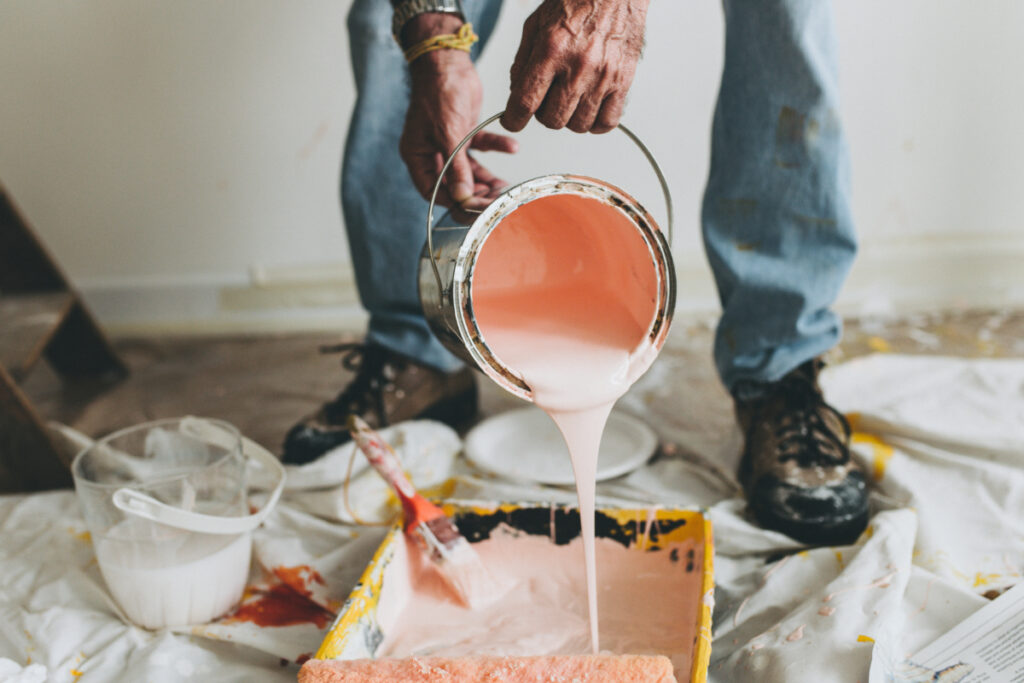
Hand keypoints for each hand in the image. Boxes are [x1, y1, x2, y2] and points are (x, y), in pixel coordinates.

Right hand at [399, 17, 516, 222]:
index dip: (453, 203)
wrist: (447, 60)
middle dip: (475, 194)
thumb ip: (457, 167)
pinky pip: (481, 148)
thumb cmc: (438, 92)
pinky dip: (496, 148)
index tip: (475, 210)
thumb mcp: (448, 133)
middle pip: (453, 185)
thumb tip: (464, 198)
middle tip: (496, 201)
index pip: (432, 191)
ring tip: (506, 186)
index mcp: (417, 156)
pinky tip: (512, 148)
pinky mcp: (464, 133)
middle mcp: (431, 153)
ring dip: (488, 179)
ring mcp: (448, 144)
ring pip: (469, 171)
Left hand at [501, 0, 648, 133]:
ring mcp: (603, 76)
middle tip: (547, 99)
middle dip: (543, 114)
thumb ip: (522, 61)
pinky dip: (595, 123)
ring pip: (578, 125)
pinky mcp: (623, 80)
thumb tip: (516, 94)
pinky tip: (589, 108)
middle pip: (552, 120)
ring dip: (569, 118)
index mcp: (552, 50)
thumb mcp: (536, 24)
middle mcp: (578, 66)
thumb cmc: (576, 3)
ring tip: (570, 99)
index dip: (514, 119)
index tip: (512, 121)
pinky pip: (607, 122)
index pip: (526, 102)